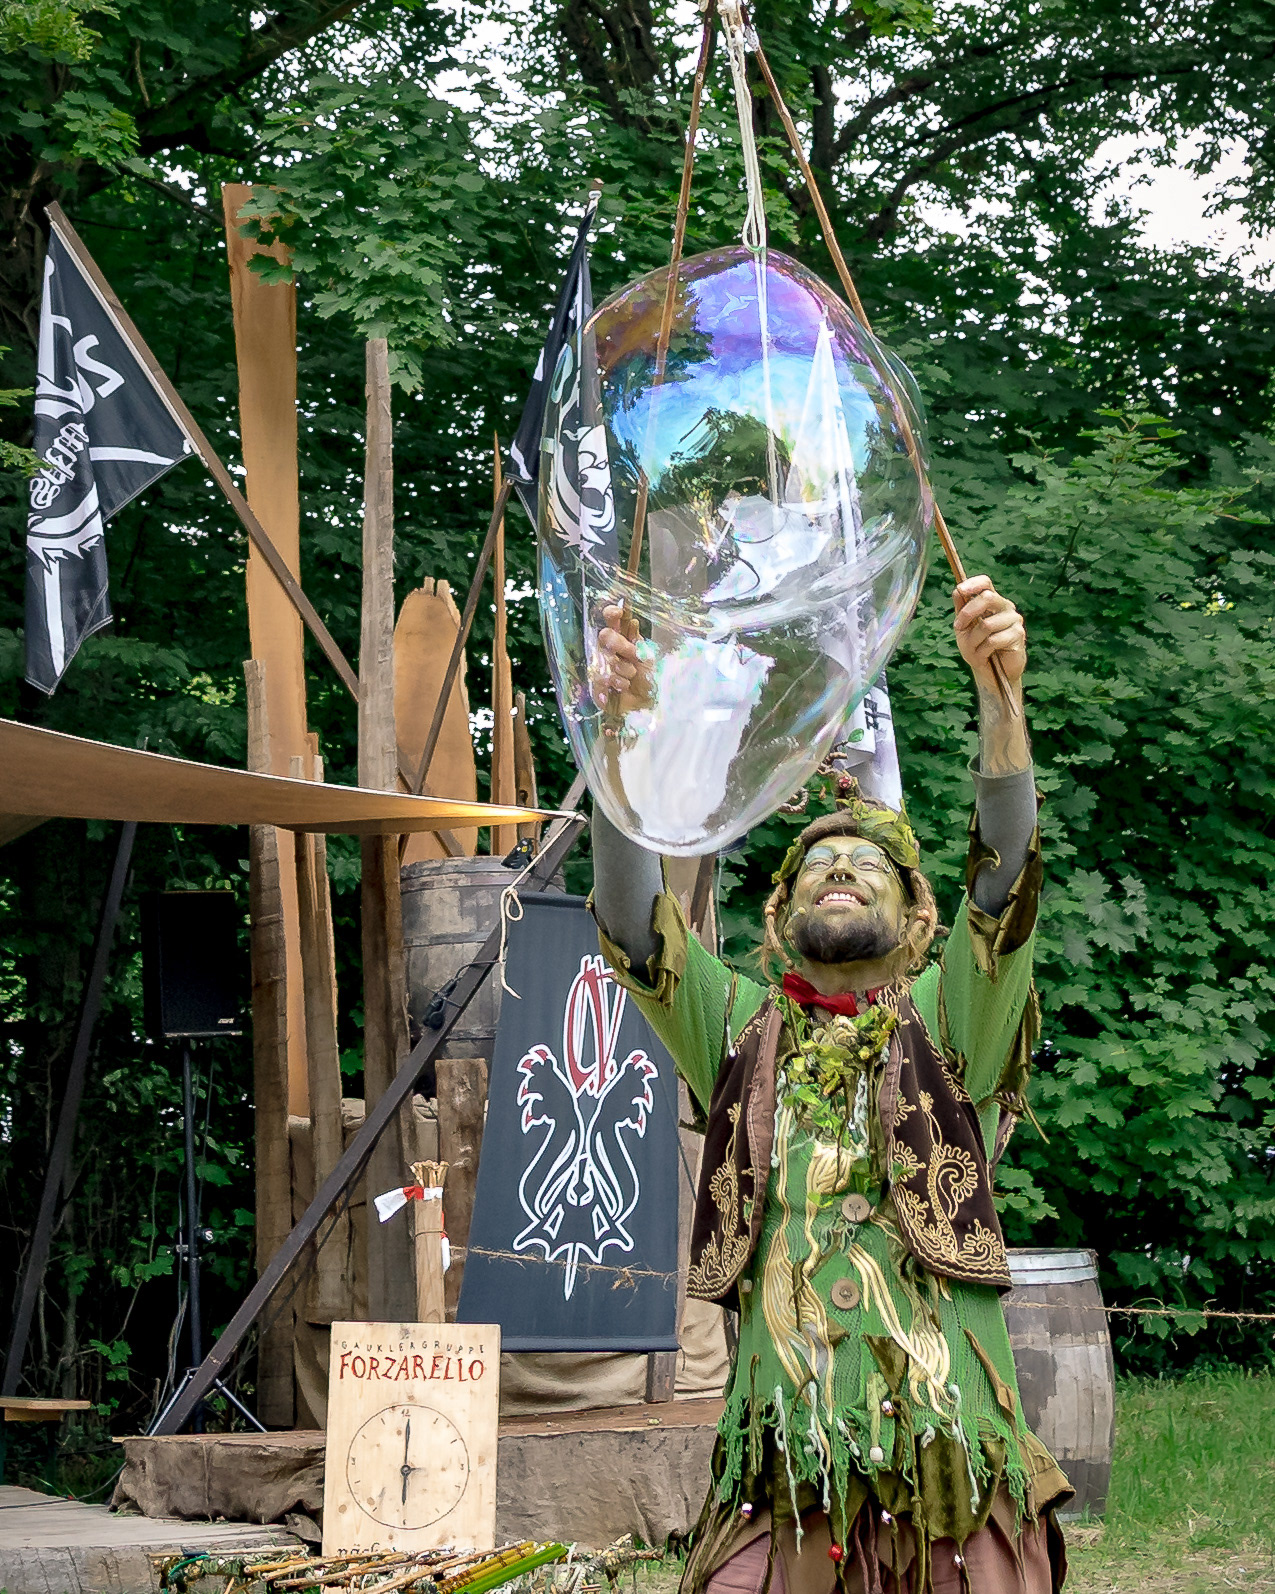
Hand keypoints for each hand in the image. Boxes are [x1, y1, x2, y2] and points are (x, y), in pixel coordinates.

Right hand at [590, 602, 651, 711]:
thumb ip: (636, 639)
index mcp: (622, 640)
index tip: (619, 612)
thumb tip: (631, 621)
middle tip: (635, 655)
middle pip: (605, 636)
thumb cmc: (649, 680)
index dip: (611, 613)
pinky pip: (600, 676)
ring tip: (632, 675)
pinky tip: (624, 686)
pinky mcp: (596, 685)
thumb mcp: (647, 656)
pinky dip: (616, 680)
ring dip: (622, 667)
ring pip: (604, 657)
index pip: (611, 621)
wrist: (649, 705)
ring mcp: (601, 667)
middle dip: (621, 644)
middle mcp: (609, 650)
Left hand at [953, 576, 1026, 691]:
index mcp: (991, 601)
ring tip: (975, 650)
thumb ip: (961, 610)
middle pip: (987, 598)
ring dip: (974, 640)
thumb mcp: (963, 629)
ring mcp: (1014, 620)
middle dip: (968, 613)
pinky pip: (993, 640)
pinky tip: (985, 656)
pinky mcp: (1018, 635)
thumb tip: (957, 590)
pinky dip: (982, 651)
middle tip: (958, 628)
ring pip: (987, 624)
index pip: (986, 583)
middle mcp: (1005, 607)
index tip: (961, 590)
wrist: (991, 672)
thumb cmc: (977, 647)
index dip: (973, 584)